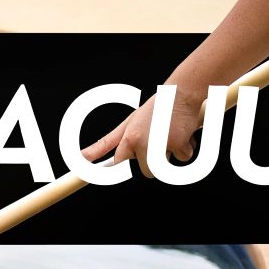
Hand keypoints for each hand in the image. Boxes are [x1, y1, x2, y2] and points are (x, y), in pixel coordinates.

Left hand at [81, 84, 205, 178]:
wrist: (181, 93)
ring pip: (165, 168)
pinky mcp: (179, 145)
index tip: (107, 174)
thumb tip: (81, 157)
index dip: (124, 165)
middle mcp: (143, 143)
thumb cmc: (155, 109)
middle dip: (154, 162)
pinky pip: (183, 158)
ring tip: (169, 135)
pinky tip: (183, 133)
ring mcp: (161, 145)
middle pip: (147, 171)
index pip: (120, 162)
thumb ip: (106, 143)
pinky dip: (186, 149)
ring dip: (170, 155)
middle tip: (158, 141)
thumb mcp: (128, 123)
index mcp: (129, 138)